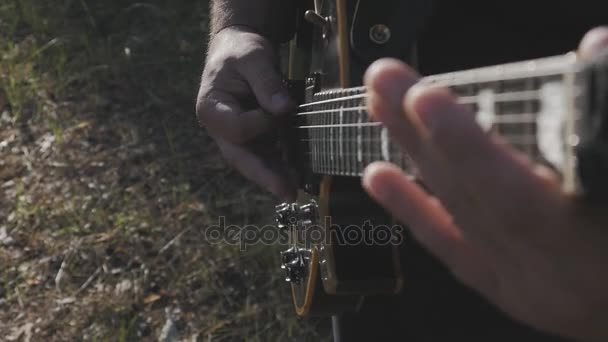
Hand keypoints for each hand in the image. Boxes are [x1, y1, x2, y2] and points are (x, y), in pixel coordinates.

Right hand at [197, 26, 295, 199]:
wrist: (239, 50)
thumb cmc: (240, 51)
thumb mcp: (253, 58)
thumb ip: (267, 83)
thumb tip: (285, 109)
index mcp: (212, 108)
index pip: (237, 129)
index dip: (261, 123)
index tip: (280, 107)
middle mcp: (220, 128)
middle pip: (240, 157)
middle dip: (264, 175)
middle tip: (286, 191)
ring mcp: (236, 136)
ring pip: (253, 162)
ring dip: (273, 177)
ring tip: (293, 191)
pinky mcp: (252, 137)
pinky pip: (265, 156)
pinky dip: (279, 166)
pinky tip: (295, 176)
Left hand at [362, 27, 607, 340]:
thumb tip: (595, 47)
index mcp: (600, 241)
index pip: (524, 194)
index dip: (469, 148)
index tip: (427, 100)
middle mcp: (562, 270)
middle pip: (477, 194)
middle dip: (426, 134)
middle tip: (386, 83)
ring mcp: (533, 286)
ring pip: (460, 214)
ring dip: (416, 155)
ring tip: (381, 106)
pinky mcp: (511, 292)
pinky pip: (453, 249)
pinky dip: (413, 209)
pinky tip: (378, 176)